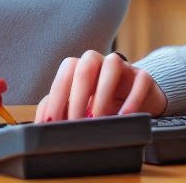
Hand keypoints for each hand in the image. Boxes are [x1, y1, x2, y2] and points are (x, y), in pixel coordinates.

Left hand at [34, 50, 165, 121]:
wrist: (138, 98)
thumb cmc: (103, 101)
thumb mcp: (79, 104)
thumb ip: (59, 108)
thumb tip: (42, 121)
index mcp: (79, 66)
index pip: (65, 74)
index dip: (57, 97)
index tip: (52, 121)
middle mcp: (99, 62)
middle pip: (84, 68)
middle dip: (77, 97)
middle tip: (76, 123)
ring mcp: (123, 66)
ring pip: (111, 66)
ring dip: (102, 94)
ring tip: (99, 119)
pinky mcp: (143, 76)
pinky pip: (139, 80)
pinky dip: (132, 98)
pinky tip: (126, 116)